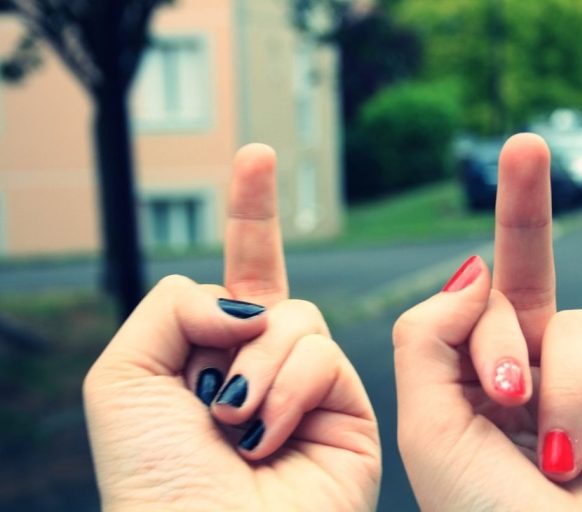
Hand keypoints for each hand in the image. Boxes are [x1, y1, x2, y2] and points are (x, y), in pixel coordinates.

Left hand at [84, 145, 380, 510]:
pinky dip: (286, 391)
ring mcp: (312, 388)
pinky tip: (266, 436)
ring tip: (236, 424)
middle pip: (276, 292)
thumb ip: (174, 304)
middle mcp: (269, 365)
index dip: (250, 211)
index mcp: (217, 352)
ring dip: (257, 369)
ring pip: (301, 321)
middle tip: (212, 399)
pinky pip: (323, 357)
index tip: (256, 155)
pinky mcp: (349, 411)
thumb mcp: (124, 375)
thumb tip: (250, 303)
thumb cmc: (153, 477)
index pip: (242, 268)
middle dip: (242, 329)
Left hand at [393, 134, 581, 510]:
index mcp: (474, 371)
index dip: (497, 221)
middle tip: (523, 151)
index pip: (479, 287)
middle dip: (528, 203)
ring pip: (577, 325)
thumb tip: (473, 272)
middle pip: (532, 267)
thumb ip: (430, 341)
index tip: (522, 145)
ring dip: (561, 391)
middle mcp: (529, 366)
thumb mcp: (429, 426)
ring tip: (552, 454)